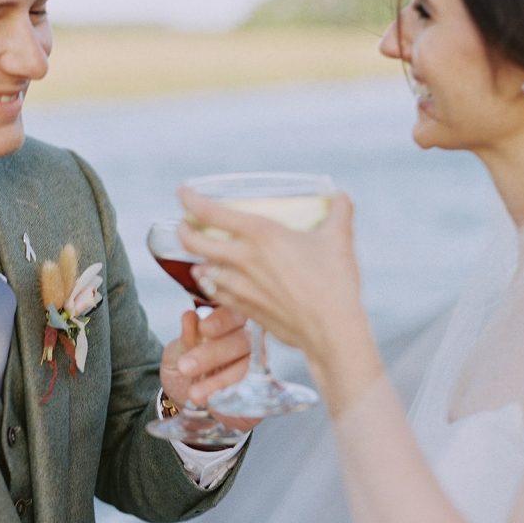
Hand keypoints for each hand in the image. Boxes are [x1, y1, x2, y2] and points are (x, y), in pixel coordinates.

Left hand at [160, 306, 258, 430]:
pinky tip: (214, 402)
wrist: (184, 400)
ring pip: (249, 368)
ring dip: (222, 380)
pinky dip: (234, 395)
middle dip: (214, 353)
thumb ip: (186, 337)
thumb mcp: (178, 352)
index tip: (204, 328)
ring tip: (195, 393)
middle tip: (185, 367)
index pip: (235, 313)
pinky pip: (256, 392)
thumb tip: (190, 317)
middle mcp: (251, 342)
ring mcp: (261, 367)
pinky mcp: (264, 393)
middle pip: (244, 340)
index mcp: (232, 324)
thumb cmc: (185, 369)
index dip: (222, 320)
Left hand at [177, 187, 382, 412]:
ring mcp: (241, 287)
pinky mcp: (246, 310)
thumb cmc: (334, 282)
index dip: (190, 200)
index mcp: (261, 234)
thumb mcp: (339, 238)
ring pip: (204, 271)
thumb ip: (339, 211)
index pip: (211, 212)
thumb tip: (340, 196)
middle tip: (184, 224)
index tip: (183, 192)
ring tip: (199, 257)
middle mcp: (243, 259)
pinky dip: (213, 286)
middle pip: (195, 243)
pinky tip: (216, 284)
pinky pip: (218, 295)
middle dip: (184, 231)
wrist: (331, 330)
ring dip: (197, 261)